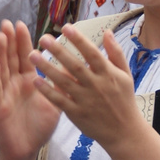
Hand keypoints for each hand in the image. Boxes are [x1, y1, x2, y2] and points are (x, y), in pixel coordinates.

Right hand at [0, 21, 60, 159]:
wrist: (26, 151)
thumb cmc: (38, 128)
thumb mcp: (55, 104)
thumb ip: (62, 87)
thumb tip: (74, 69)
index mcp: (29, 82)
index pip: (25, 57)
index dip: (23, 41)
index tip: (22, 24)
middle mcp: (15, 85)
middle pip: (12, 58)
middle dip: (10, 41)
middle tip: (9, 22)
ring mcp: (5, 94)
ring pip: (2, 69)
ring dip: (1, 52)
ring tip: (2, 35)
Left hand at [31, 25, 140, 151]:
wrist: (124, 132)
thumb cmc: (125, 100)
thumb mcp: (126, 75)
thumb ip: (116, 53)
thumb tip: (108, 32)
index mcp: (108, 74)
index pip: (92, 53)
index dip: (79, 40)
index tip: (65, 28)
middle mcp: (96, 85)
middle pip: (74, 65)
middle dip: (58, 51)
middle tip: (43, 38)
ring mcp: (85, 100)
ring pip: (63, 81)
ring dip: (47, 68)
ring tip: (32, 55)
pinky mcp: (77, 114)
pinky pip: (59, 100)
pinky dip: (47, 91)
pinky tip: (36, 80)